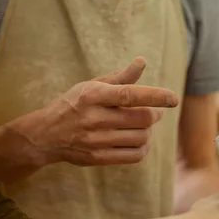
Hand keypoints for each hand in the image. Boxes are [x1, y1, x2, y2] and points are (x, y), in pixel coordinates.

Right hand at [20, 57, 178, 166]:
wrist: (45, 135)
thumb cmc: (72, 105)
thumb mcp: (90, 86)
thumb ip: (119, 77)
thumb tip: (142, 62)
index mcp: (93, 95)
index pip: (130, 95)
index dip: (155, 96)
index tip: (172, 99)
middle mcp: (94, 118)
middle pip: (141, 118)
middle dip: (154, 115)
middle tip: (155, 112)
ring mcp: (95, 140)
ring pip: (140, 137)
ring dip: (148, 131)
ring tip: (144, 126)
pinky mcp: (97, 157)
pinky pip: (133, 155)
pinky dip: (143, 147)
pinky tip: (139, 141)